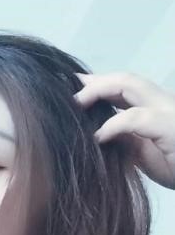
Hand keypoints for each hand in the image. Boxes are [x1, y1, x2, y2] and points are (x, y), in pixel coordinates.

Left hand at [73, 72, 174, 189]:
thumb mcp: (145, 155)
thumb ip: (126, 140)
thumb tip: (97, 133)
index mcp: (158, 109)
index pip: (127, 87)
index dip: (100, 84)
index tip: (75, 88)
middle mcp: (165, 103)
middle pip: (126, 79)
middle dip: (95, 82)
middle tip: (69, 92)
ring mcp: (170, 112)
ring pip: (132, 86)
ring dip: (100, 91)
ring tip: (77, 105)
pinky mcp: (172, 127)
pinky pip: (137, 118)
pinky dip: (113, 124)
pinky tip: (98, 136)